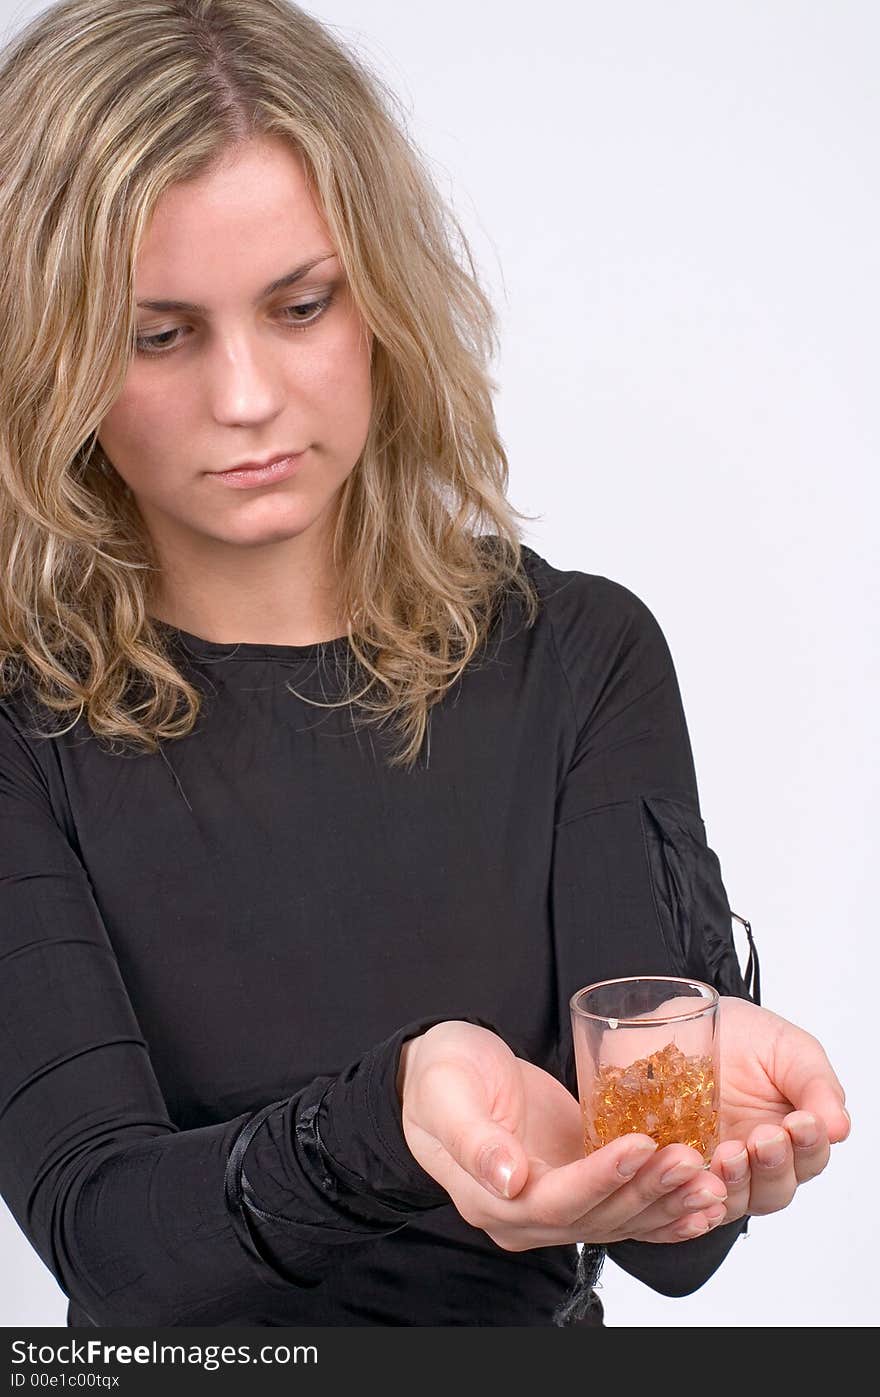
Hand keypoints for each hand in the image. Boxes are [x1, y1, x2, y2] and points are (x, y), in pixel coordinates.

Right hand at [397, 1021, 732, 1249]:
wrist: (441, 1071)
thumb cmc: (440, 1076)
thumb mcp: (448, 1095)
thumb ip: (474, 1139)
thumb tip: (508, 1179)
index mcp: (492, 1200)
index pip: (558, 1201)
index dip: (602, 1178)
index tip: (641, 1144)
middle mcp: (527, 1215)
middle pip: (599, 1215)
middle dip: (649, 1189)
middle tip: (692, 1159)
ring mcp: (555, 1202)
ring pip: (621, 1216)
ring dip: (667, 1201)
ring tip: (711, 1176)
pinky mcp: (577, 1181)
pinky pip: (627, 1204)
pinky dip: (667, 1207)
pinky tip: (704, 1199)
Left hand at [699, 997, 850, 1226]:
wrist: (686, 1020)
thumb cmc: (742, 1035)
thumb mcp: (787, 1049)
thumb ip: (816, 1085)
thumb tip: (839, 1128)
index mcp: (792, 1133)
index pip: (811, 1157)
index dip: (810, 1145)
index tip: (801, 1122)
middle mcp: (757, 1158)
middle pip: (777, 1189)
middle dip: (774, 1165)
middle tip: (765, 1137)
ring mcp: (718, 1165)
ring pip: (738, 1199)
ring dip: (739, 1180)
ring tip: (732, 1151)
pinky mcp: (681, 1167)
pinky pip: (690, 1196)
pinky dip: (698, 1192)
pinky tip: (698, 1172)